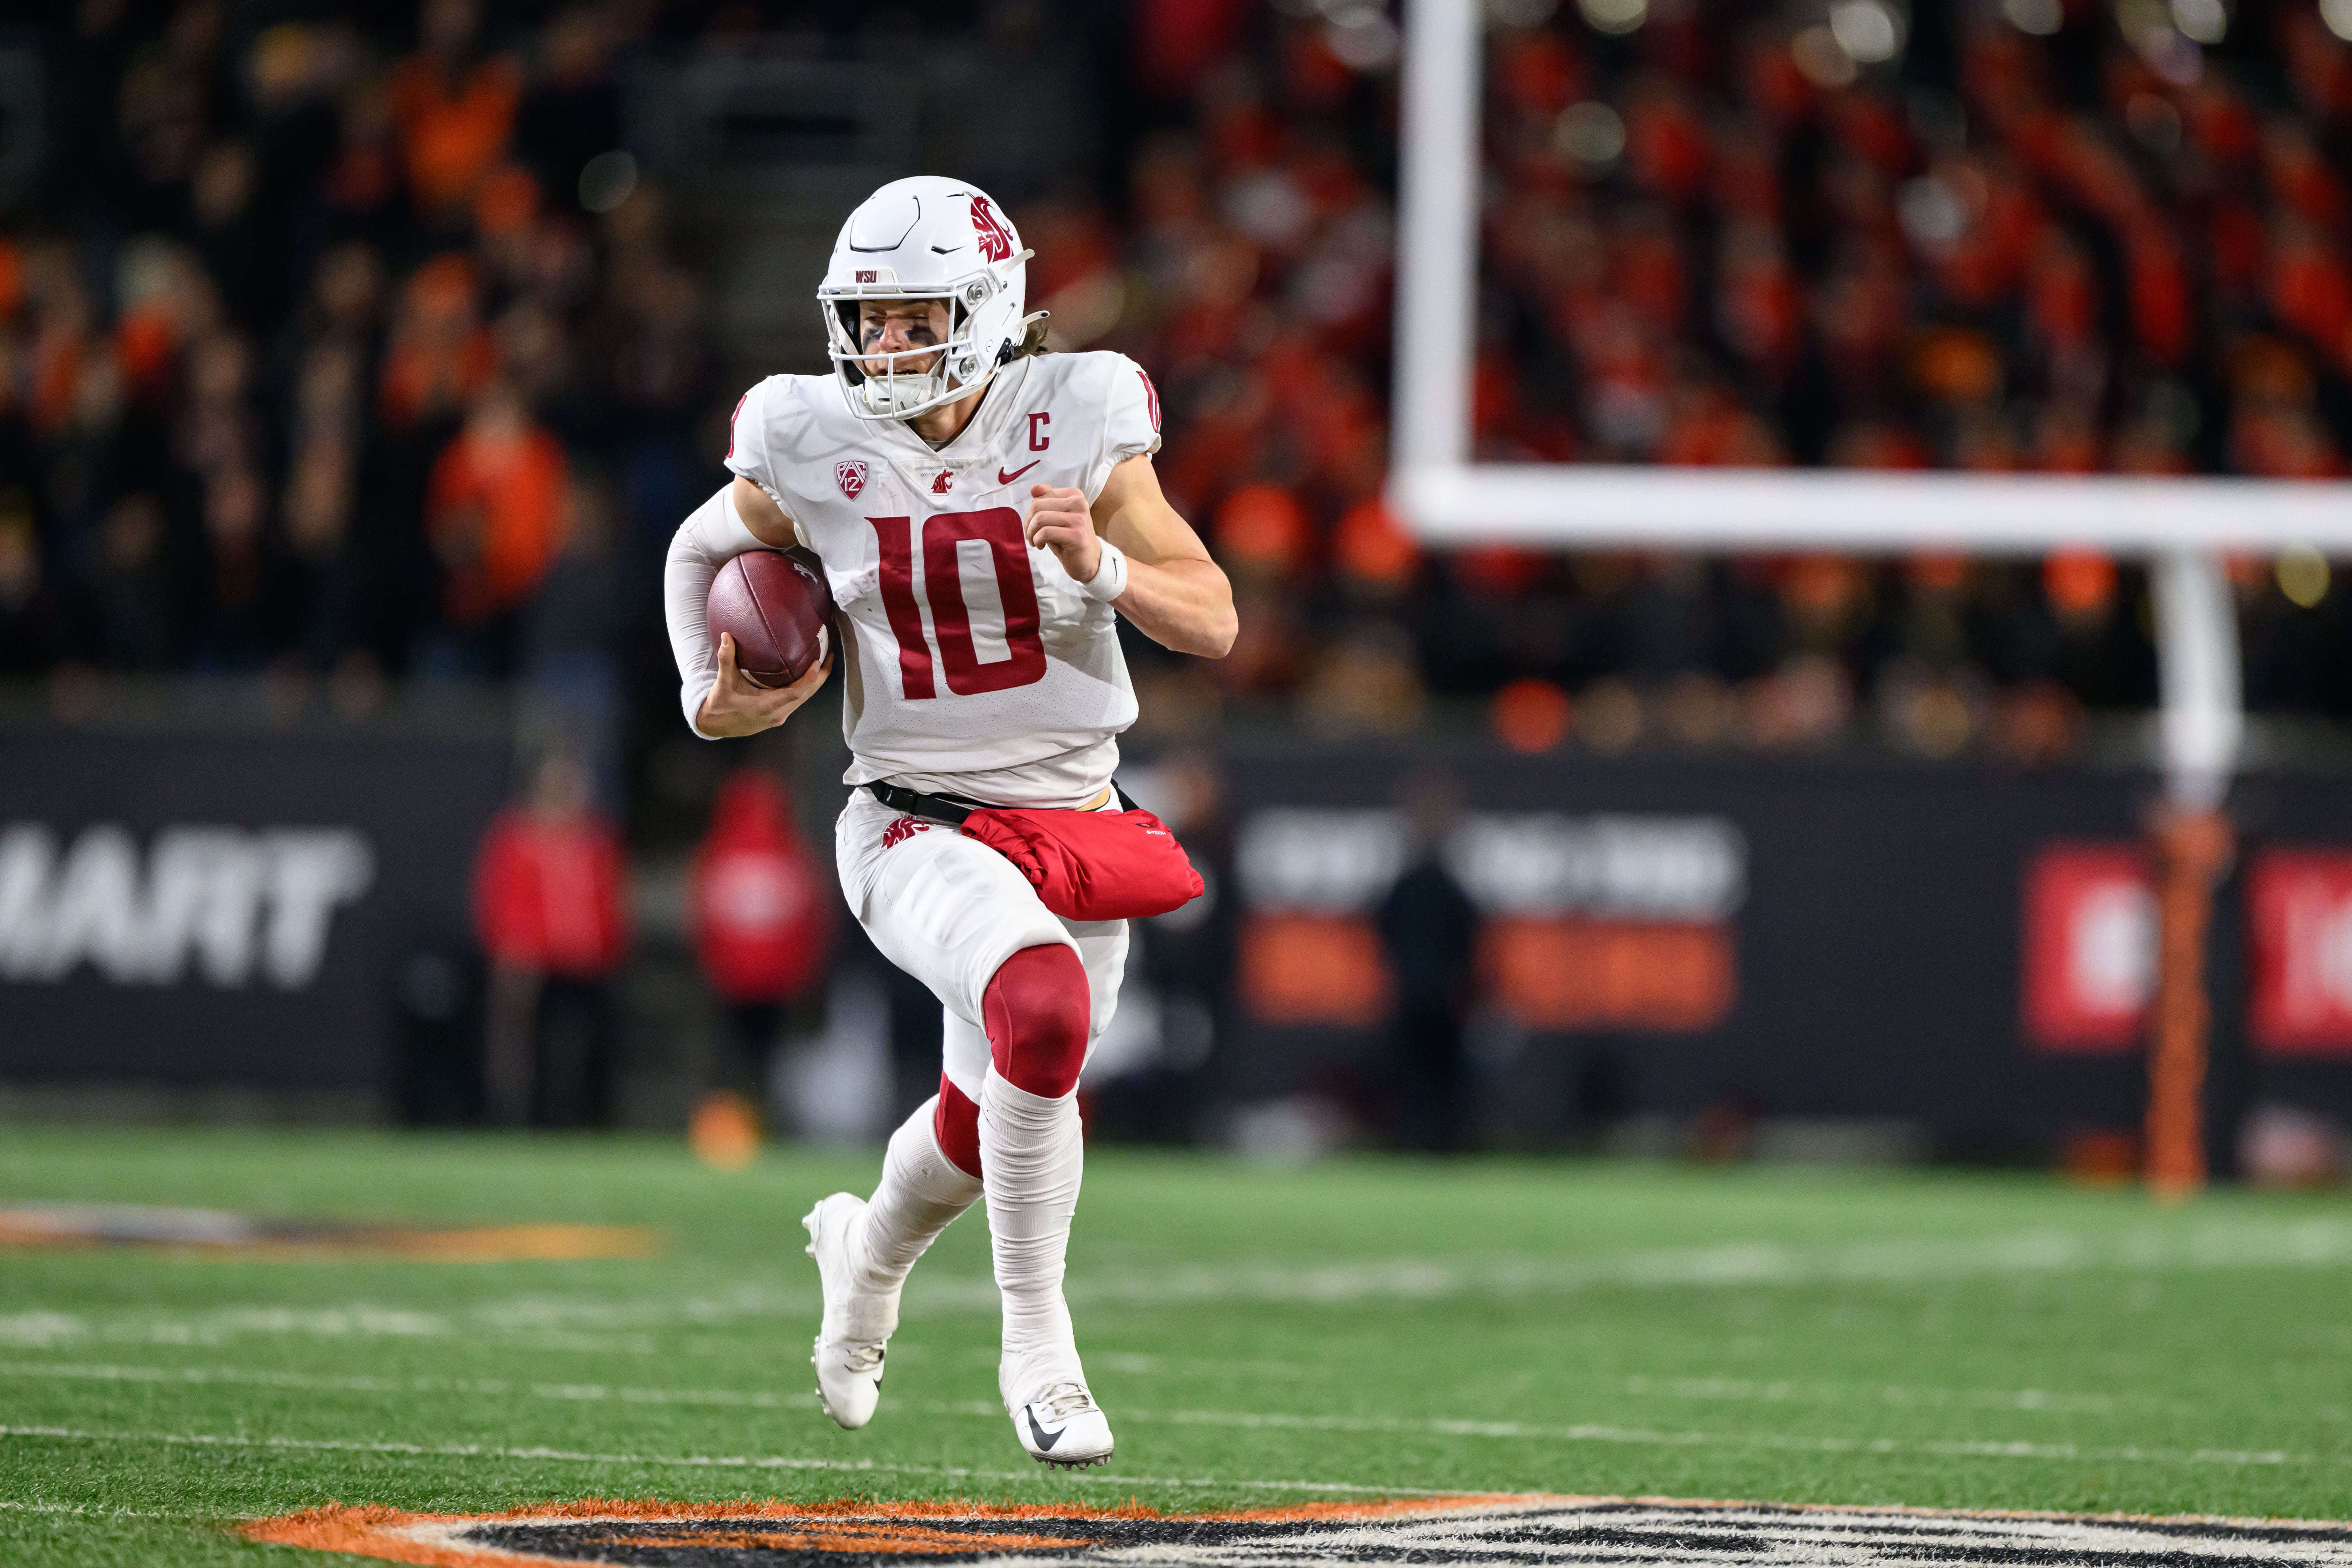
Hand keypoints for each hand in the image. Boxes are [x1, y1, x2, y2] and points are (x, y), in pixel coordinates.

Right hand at [695, 632, 831, 737]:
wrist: (714, 725)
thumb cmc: (720, 703)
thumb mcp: (723, 681)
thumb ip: (726, 658)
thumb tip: (727, 635)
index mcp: (767, 706)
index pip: (795, 693)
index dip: (809, 678)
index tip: (818, 662)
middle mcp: (778, 713)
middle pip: (807, 695)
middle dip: (821, 676)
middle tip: (829, 655)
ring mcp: (780, 716)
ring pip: (804, 699)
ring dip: (815, 682)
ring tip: (824, 662)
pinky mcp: (778, 716)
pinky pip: (798, 701)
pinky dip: (805, 688)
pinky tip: (808, 675)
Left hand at [1023, 483, 1101, 585]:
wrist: (1087, 560)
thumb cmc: (1067, 537)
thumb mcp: (1055, 516)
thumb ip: (1046, 500)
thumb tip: (1034, 488)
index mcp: (1074, 495)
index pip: (1040, 496)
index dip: (1031, 512)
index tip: (1034, 525)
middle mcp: (1079, 503)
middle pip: (1037, 506)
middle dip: (1028, 523)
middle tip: (1031, 535)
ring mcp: (1079, 519)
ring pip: (1040, 519)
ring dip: (1031, 533)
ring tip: (1035, 541)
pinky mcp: (1077, 536)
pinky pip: (1045, 533)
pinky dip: (1037, 540)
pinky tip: (1041, 546)